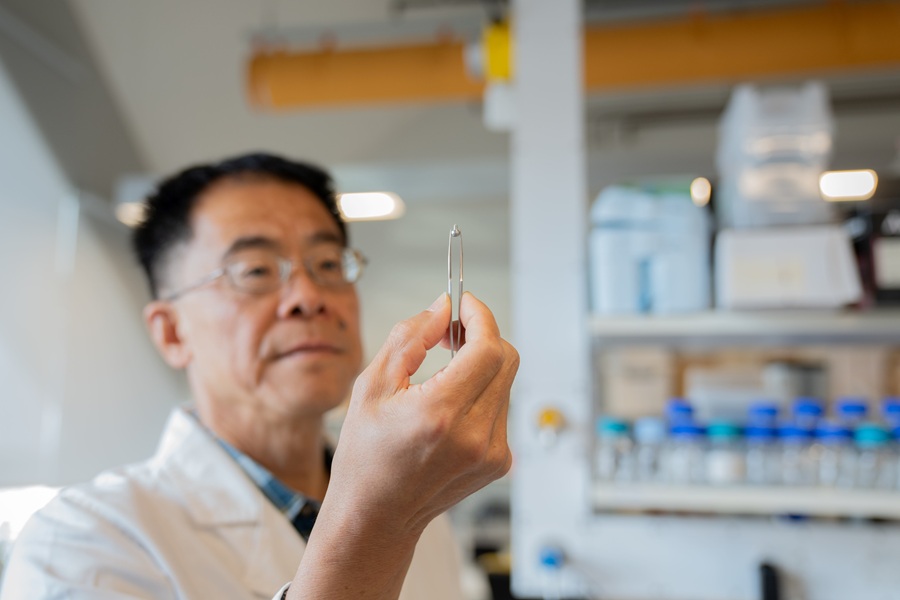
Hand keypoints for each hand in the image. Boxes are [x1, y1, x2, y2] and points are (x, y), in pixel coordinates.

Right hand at [334, 291, 517, 534]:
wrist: (376, 517)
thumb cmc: (364, 457)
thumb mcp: (371, 386)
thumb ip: (409, 337)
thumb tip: (441, 307)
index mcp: (440, 414)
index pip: (487, 348)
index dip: (479, 317)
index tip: (463, 303)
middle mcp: (474, 436)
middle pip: (506, 359)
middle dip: (481, 335)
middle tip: (449, 333)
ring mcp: (492, 453)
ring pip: (505, 382)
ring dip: (480, 365)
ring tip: (443, 374)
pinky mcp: (499, 463)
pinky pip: (501, 408)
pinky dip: (481, 394)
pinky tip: (450, 406)